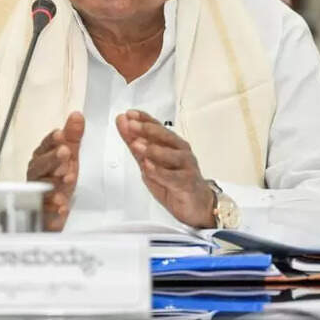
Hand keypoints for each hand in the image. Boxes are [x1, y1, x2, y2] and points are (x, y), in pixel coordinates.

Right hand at [26, 111, 83, 230]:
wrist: (54, 211)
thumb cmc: (59, 179)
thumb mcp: (70, 157)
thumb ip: (72, 137)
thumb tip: (77, 115)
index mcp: (43, 157)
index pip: (46, 145)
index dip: (53, 140)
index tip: (61, 134)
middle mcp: (37, 172)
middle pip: (41, 164)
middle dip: (53, 158)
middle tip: (65, 152)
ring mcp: (37, 191)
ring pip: (42, 185)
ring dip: (54, 181)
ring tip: (68, 178)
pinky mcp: (41, 210)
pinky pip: (44, 208)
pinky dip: (53, 207)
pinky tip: (62, 205)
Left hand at [116, 110, 214, 227]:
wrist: (197, 205)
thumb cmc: (174, 181)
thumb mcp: (148, 162)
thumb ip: (135, 143)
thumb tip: (123, 122)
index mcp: (171, 144)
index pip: (157, 127)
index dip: (144, 119)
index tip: (130, 114)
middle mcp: (181, 151)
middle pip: (166, 137)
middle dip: (148, 129)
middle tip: (132, 125)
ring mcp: (186, 166)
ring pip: (172, 155)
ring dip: (153, 149)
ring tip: (138, 144)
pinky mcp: (187, 183)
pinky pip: (173, 177)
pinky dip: (160, 172)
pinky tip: (149, 167)